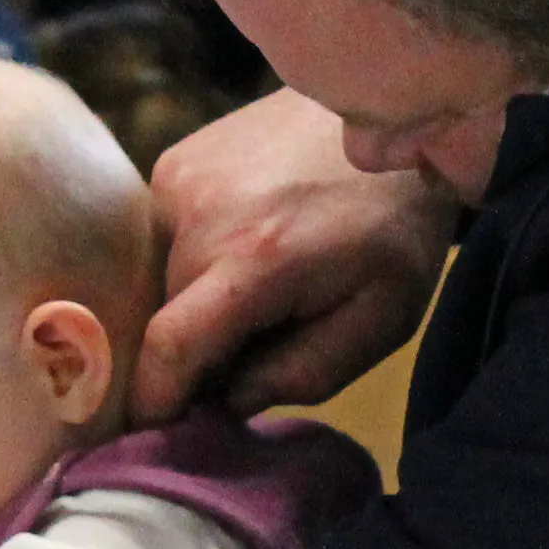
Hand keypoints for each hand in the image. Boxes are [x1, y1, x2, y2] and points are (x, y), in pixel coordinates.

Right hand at [133, 88, 455, 421]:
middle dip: (199, 352)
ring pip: (160, 280)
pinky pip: (162, 238)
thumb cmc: (395, 228)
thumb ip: (300, 374)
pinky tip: (245, 243)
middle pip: (166, 319)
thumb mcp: (380, 320)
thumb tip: (224, 401)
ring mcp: (177, 178)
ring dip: (196, 303)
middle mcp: (198, 214)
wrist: (393, 115)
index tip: (153, 434)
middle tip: (256, 350)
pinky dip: (192, 259)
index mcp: (256, 260)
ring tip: (259, 289)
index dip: (155, 401)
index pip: (170, 348)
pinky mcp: (172, 160)